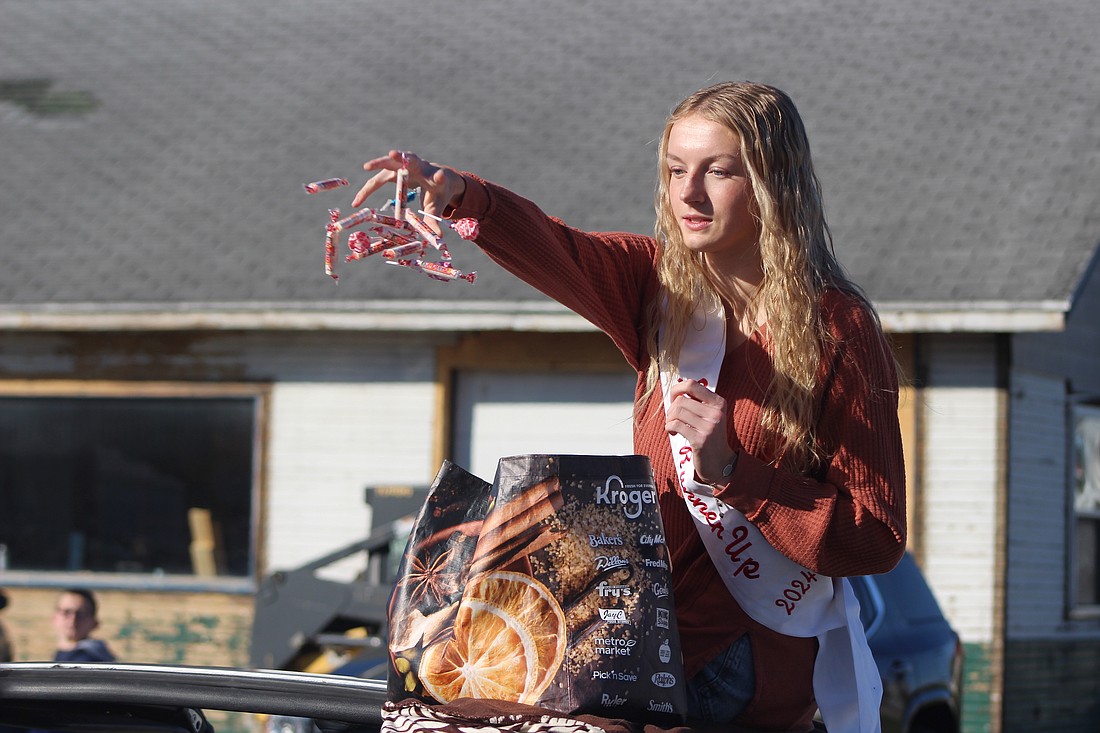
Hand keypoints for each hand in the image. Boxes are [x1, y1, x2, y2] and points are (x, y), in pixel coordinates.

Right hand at [352, 150, 466, 232]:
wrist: (437, 178)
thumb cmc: (438, 191)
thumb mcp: (437, 206)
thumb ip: (434, 220)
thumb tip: (439, 238)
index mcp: (434, 177)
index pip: (439, 176)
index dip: (439, 178)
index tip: (440, 177)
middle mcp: (419, 167)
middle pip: (411, 159)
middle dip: (402, 157)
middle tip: (393, 154)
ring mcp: (404, 165)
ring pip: (390, 164)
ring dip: (379, 164)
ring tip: (367, 166)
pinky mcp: (393, 170)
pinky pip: (379, 179)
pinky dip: (370, 188)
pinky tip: (358, 201)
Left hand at [665, 378, 735, 484]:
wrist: (720, 463)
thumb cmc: (710, 437)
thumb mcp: (709, 415)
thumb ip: (697, 402)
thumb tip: (675, 391)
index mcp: (718, 402)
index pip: (692, 384)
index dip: (677, 389)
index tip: (674, 400)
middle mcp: (716, 412)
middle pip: (681, 400)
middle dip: (671, 410)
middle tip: (673, 420)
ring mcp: (709, 426)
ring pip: (677, 412)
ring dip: (669, 419)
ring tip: (673, 427)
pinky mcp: (700, 440)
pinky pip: (675, 425)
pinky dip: (669, 428)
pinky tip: (673, 434)